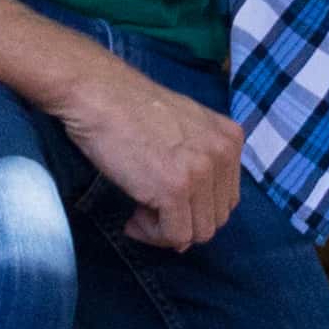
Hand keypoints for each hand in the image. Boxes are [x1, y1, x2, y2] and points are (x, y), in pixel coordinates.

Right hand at [64, 60, 250, 252]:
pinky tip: (133, 217)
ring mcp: (201, 172)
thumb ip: (199, 165)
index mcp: (230, 139)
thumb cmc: (131, 110)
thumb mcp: (184, 128)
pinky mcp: (175, 189)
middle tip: (151, 210)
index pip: (227, 198)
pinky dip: (152, 235)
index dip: (196, 209)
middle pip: (217, 218)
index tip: (167, 203)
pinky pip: (175, 235)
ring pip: (199, 232)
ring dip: (167, 231)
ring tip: (139, 212)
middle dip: (183, 222)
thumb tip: (194, 222)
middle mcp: (223, 154)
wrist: (98, 94)